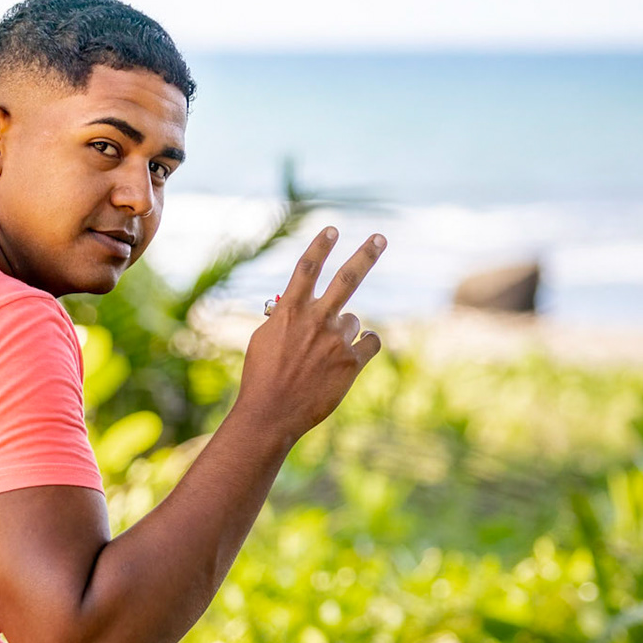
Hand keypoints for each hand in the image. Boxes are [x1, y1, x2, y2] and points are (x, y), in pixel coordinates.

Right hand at [234, 227, 384, 441]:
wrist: (271, 413)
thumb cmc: (262, 377)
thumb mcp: (263, 339)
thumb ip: (283, 318)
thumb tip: (296, 304)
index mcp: (289, 310)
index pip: (307, 267)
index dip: (320, 245)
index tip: (333, 229)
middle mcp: (315, 319)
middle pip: (347, 278)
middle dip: (366, 254)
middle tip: (380, 238)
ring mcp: (335, 340)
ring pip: (352, 321)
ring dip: (342, 332)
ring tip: (322, 357)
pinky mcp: (350, 362)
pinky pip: (370, 341)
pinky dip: (365, 344)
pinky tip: (352, 356)